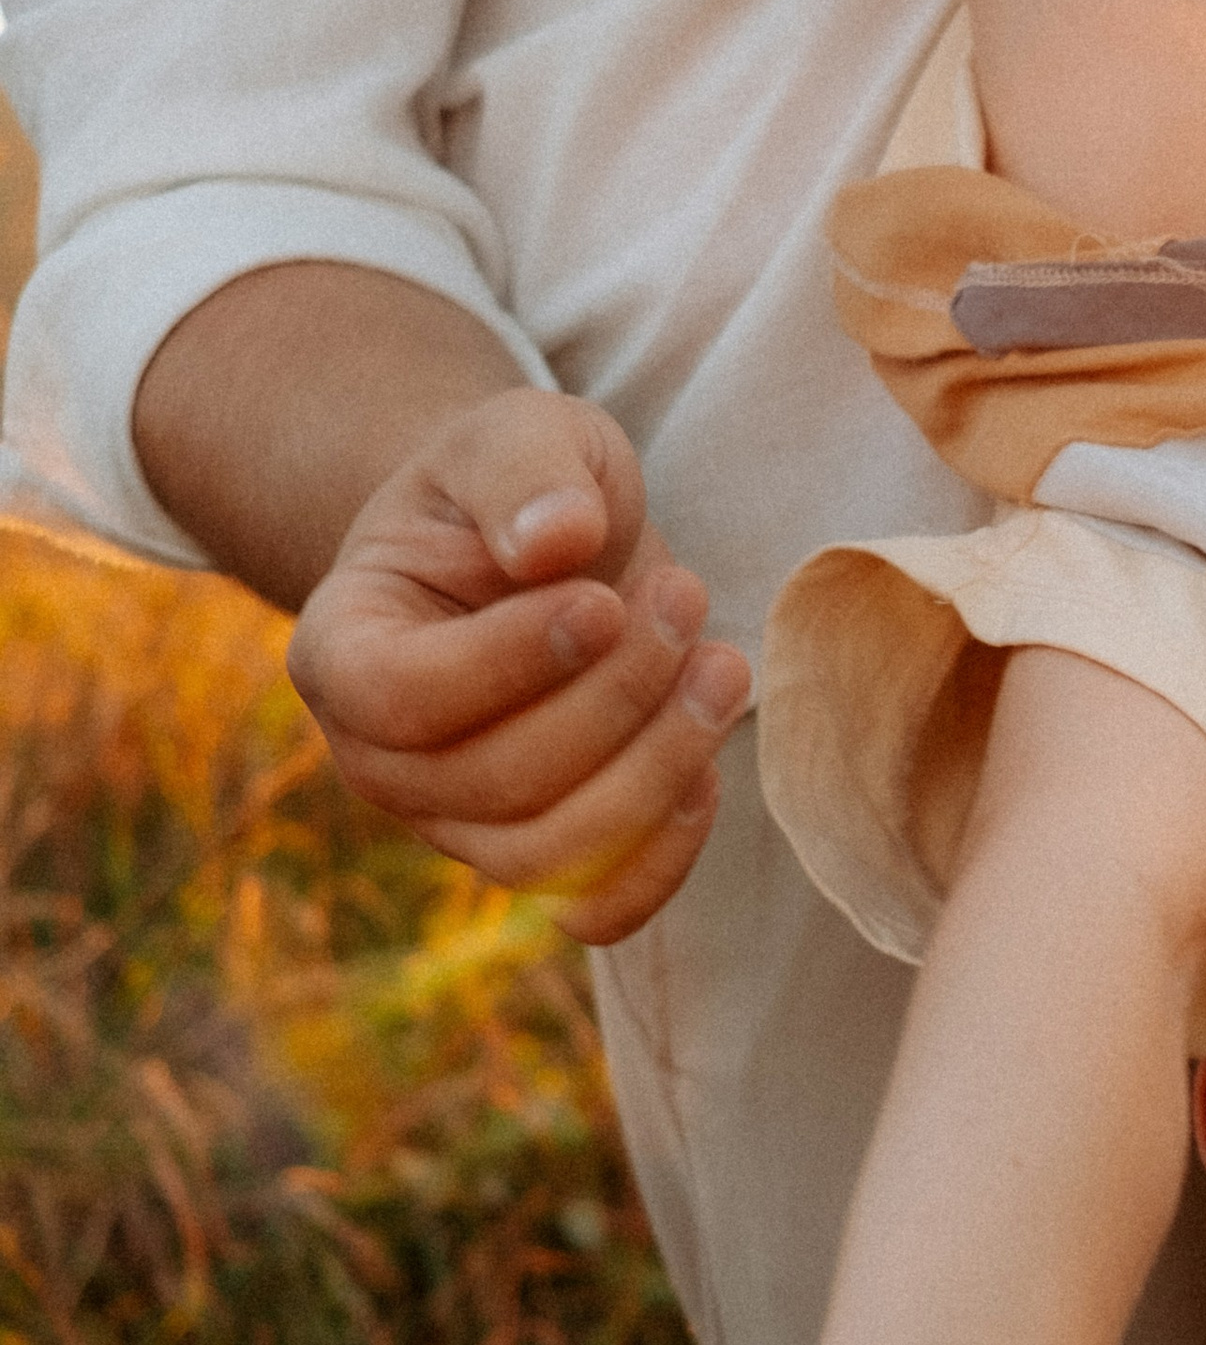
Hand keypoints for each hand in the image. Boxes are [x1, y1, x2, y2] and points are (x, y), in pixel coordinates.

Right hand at [284, 390, 750, 944]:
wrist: (542, 550)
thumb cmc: (517, 489)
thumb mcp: (516, 435)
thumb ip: (526, 470)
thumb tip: (556, 539)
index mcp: (341, 649)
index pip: (399, 697)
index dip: (509, 663)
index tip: (603, 599)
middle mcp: (380, 759)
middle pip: (495, 780)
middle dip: (616, 697)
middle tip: (688, 597)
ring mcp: (455, 824)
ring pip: (548, 854)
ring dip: (657, 768)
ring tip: (724, 667)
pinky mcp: (537, 858)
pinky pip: (592, 909)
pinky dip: (662, 860)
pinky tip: (711, 769)